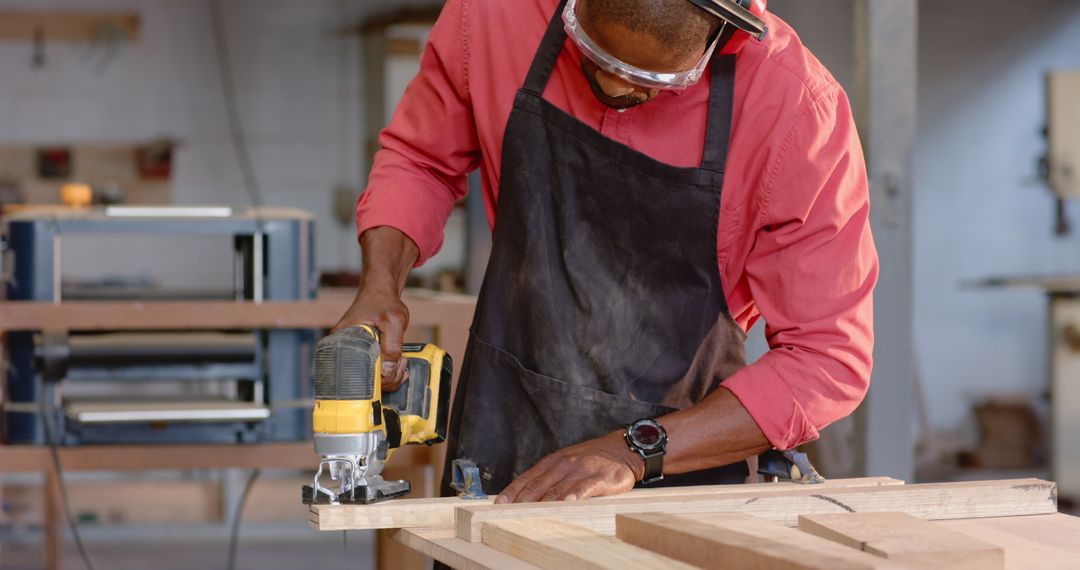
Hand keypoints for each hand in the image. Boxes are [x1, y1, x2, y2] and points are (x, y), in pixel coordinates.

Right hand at [330, 226, 419, 392]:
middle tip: (401, 360)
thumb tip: (386, 372)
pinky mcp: (361, 356)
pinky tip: (397, 363)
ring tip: (401, 359)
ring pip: (371, 380)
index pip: (357, 376)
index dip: (380, 379)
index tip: (397, 366)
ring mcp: (352, 355)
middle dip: (389, 377)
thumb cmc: (383, 302)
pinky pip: (374, 373)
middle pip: (364, 382)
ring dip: (391, 375)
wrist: (381, 292)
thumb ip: (392, 346)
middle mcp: (343, 352)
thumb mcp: (393, 321)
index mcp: (342, 344)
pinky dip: (388, 372)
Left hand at [495, 431, 643, 503]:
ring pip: (558, 488)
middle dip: (523, 501)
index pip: (528, 477)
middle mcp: (565, 464)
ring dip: (543, 503)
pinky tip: (567, 504)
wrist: (623, 449)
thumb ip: (549, 477)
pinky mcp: (600, 478)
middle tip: (510, 514)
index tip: (500, 503)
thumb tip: (526, 496)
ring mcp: (582, 470)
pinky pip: (584, 488)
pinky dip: (574, 496)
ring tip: (530, 515)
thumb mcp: (567, 462)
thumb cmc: (592, 459)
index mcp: (554, 461)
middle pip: (539, 485)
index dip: (513, 491)